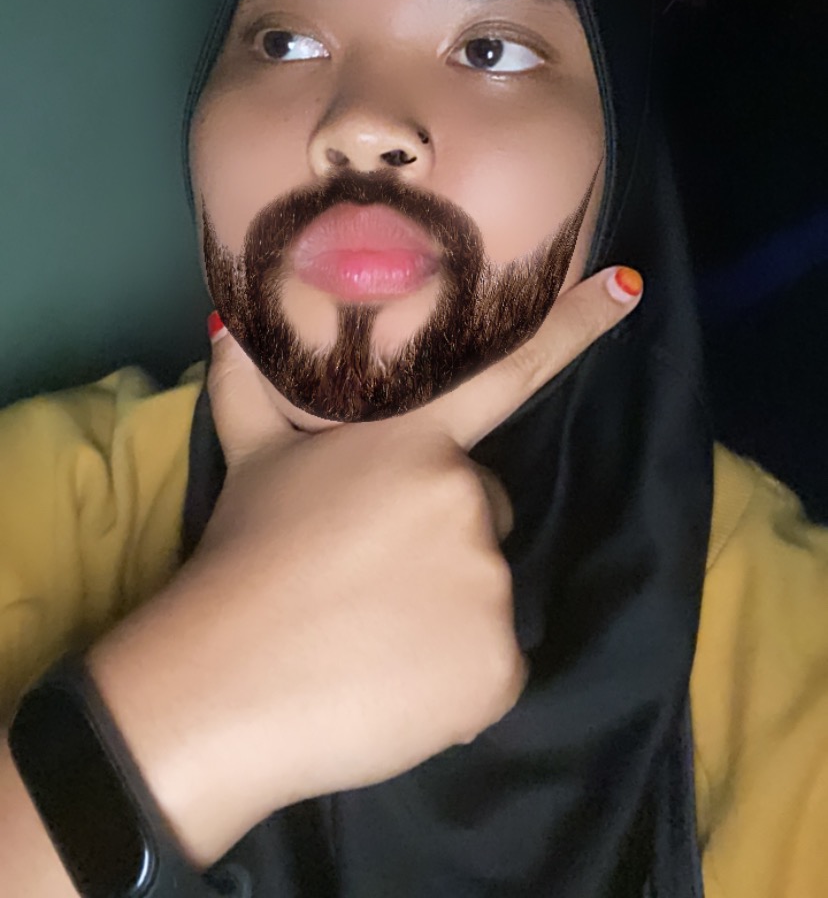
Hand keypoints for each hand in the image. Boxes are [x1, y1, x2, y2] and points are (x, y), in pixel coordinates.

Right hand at [89, 266, 641, 867]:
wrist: (223, 686)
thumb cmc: (238, 560)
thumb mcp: (249, 462)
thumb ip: (248, 386)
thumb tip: (224, 321)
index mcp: (415, 442)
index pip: (507, 373)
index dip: (574, 326)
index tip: (630, 287)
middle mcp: (466, 498)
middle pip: (481, 510)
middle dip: (438, 536)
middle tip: (367, 575)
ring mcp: (488, 582)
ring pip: (483, 591)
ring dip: (443, 611)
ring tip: (368, 635)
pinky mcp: (499, 667)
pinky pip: (490, 667)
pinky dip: (453, 679)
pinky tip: (392, 683)